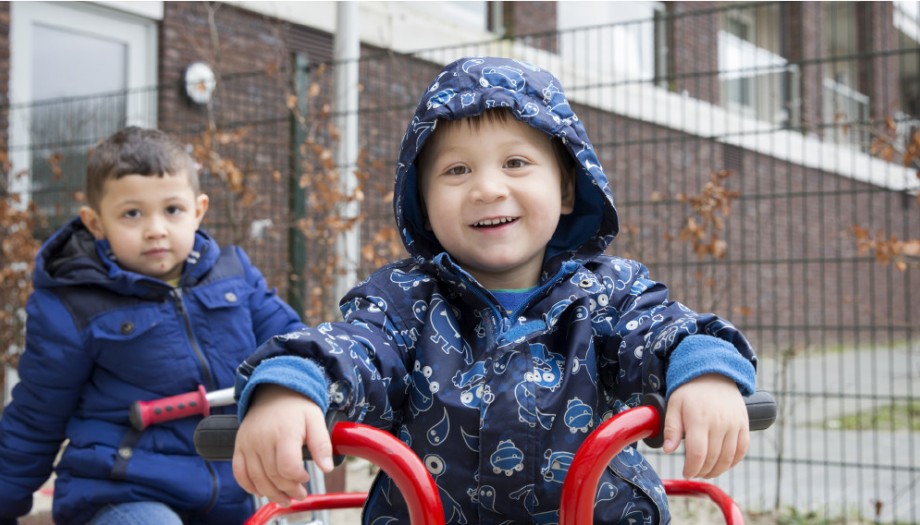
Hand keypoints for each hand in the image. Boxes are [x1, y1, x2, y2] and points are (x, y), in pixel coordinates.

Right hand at [232, 384, 333, 505]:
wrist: (273, 391)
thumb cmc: (296, 406)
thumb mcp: (315, 419)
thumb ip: (322, 443)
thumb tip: (326, 467)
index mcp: (285, 432)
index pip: (288, 466)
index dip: (298, 478)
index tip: (306, 477)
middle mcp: (263, 439)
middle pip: (273, 476)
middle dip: (289, 490)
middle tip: (299, 493)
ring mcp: (248, 443)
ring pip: (257, 478)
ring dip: (271, 494)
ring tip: (284, 498)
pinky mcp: (239, 446)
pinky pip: (239, 472)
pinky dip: (249, 486)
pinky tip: (262, 491)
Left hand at [662, 374, 748, 478]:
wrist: (713, 374)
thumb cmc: (690, 391)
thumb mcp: (674, 405)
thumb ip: (671, 428)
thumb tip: (668, 450)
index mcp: (699, 419)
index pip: (697, 453)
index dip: (691, 468)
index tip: (686, 472)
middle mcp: (719, 423)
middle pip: (713, 458)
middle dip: (702, 471)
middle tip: (694, 472)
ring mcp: (734, 424)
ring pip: (728, 457)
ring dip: (717, 470)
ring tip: (707, 472)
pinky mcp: (744, 424)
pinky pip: (743, 449)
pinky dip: (734, 461)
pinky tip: (724, 465)